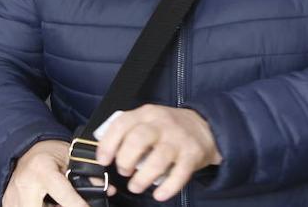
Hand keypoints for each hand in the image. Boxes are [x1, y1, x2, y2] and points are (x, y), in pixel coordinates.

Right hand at [4, 139, 117, 206]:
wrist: (23, 150)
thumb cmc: (46, 153)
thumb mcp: (68, 158)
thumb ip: (85, 174)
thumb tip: (106, 191)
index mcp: (42, 170)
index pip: (64, 195)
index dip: (78, 205)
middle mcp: (25, 185)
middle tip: (67, 203)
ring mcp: (13, 197)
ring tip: (54, 201)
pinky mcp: (8, 204)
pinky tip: (45, 203)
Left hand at [94, 104, 222, 201]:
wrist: (205, 127)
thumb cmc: (168, 127)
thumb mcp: (148, 119)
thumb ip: (128, 131)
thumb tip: (105, 152)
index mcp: (146, 114)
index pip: (122, 124)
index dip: (108, 144)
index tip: (103, 160)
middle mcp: (162, 124)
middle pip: (138, 140)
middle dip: (125, 160)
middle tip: (123, 171)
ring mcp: (178, 140)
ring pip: (157, 159)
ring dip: (142, 178)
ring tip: (136, 186)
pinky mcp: (192, 155)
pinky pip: (179, 174)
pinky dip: (167, 187)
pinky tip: (159, 194)